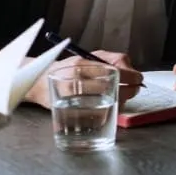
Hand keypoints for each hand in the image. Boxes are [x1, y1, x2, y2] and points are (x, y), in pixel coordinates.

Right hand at [26, 52, 143, 108]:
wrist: (36, 82)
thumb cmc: (67, 69)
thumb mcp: (86, 57)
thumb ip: (109, 59)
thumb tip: (131, 69)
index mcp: (80, 64)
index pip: (112, 70)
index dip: (130, 76)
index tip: (138, 78)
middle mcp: (74, 81)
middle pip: (110, 88)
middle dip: (128, 90)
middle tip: (134, 89)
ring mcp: (69, 99)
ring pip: (104, 104)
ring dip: (119, 102)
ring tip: (122, 97)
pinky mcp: (67, 113)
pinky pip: (94, 117)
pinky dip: (106, 113)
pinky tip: (109, 107)